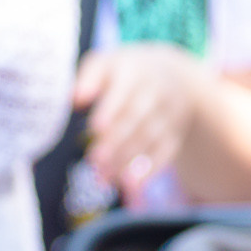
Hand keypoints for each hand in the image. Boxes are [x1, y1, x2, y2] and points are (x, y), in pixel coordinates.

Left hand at [76, 43, 211, 196]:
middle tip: (95, 161)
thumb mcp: (106, 64)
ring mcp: (169, 115)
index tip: (95, 128)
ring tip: (103, 178)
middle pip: (138, 119)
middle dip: (118, 142)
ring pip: (150, 139)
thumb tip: (74, 98)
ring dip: (128, 160)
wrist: (172, 77)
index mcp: (136, 73)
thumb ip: (89, 78)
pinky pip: (165, 154)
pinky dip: (149, 171)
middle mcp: (157, 93)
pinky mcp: (175, 135)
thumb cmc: (124, 73)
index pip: (124, 93)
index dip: (111, 111)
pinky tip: (130, 186)